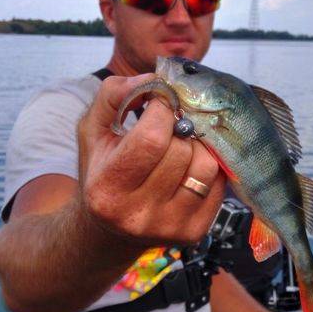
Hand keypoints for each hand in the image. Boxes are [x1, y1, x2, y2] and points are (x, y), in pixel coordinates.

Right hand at [76, 74, 225, 247]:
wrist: (110, 228)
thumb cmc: (102, 170)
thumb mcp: (93, 130)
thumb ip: (114, 95)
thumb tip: (154, 79)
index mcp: (107, 188)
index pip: (152, 137)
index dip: (162, 109)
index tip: (160, 102)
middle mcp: (137, 214)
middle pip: (181, 151)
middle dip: (179, 127)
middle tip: (170, 125)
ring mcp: (169, 228)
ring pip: (206, 166)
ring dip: (197, 146)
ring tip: (180, 145)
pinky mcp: (194, 232)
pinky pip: (219, 184)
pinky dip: (208, 166)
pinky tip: (189, 166)